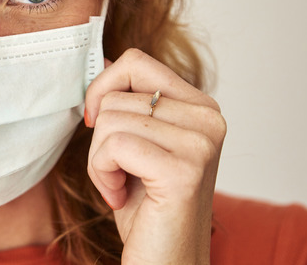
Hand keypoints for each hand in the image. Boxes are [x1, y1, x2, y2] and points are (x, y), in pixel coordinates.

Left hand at [85, 49, 225, 263]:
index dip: (103, 88)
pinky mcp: (184, 169)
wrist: (164, 262)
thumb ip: (128, 103)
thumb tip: (104, 60)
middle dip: (101, 140)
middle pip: (117, 96)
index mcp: (201, 108)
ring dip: (100, 162)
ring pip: (110, 121)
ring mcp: (201, 143)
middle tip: (120, 174)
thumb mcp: (135, 145)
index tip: (97, 123)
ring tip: (124, 188)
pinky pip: (113, 147)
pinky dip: (102, 176)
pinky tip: (122, 198)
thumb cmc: (146, 209)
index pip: (136, 61)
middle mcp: (209, 119)